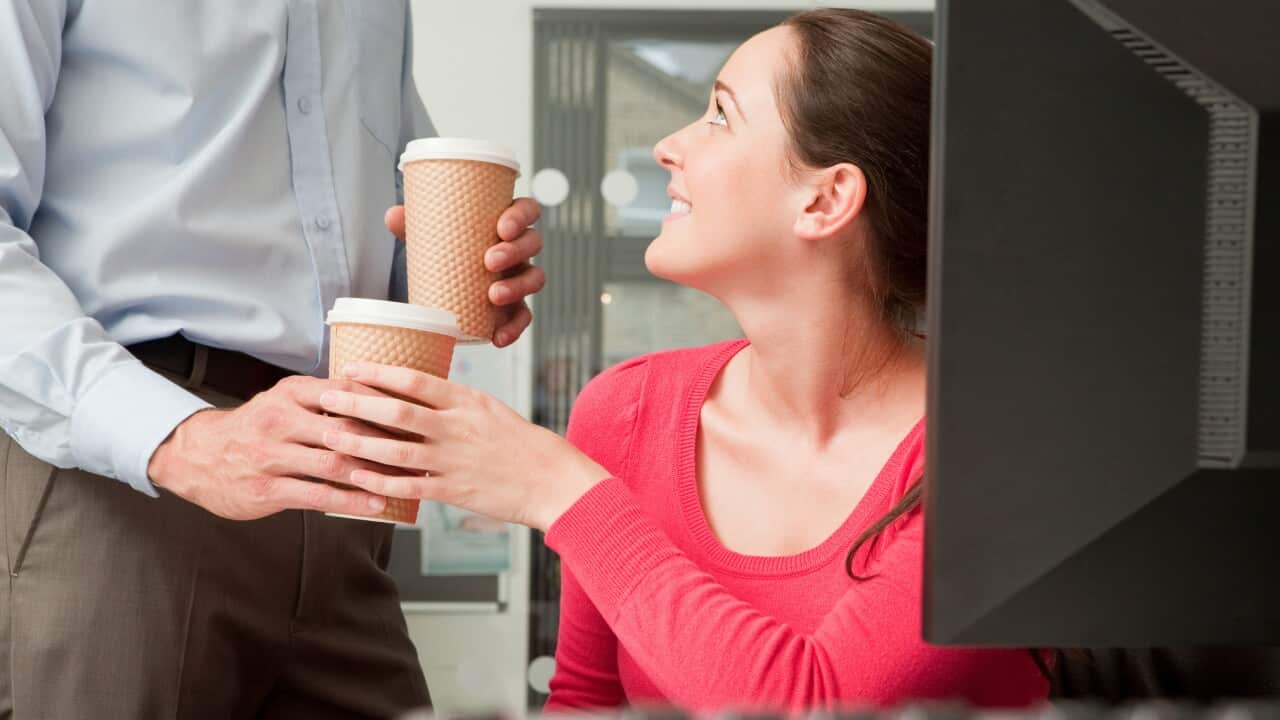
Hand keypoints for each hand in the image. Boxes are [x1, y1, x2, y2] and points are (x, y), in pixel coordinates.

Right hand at [147, 375, 413, 520]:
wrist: (196, 456)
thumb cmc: (255, 427)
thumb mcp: (283, 400)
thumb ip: (324, 398)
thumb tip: (380, 394)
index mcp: (291, 393)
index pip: (347, 392)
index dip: (385, 404)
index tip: (416, 413)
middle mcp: (281, 419)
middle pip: (346, 427)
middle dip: (388, 440)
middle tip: (422, 449)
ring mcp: (272, 455)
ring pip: (335, 462)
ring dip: (376, 473)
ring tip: (408, 480)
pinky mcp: (267, 488)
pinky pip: (318, 495)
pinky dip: (351, 500)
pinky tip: (375, 504)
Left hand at [317, 362, 608, 531]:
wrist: (552, 480)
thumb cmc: (521, 443)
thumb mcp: (490, 409)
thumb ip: (454, 403)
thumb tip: (417, 391)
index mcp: (466, 401)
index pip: (414, 380)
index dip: (378, 373)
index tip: (350, 369)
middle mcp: (457, 427)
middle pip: (396, 411)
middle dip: (356, 403)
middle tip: (326, 397)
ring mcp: (454, 460)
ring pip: (396, 450)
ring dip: (359, 443)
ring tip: (329, 436)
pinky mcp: (454, 490)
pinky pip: (409, 486)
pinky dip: (380, 482)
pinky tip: (357, 477)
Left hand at [385, 197, 545, 347]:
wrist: (444, 282)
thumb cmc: (445, 249)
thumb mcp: (429, 234)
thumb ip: (412, 223)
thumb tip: (393, 215)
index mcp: (504, 223)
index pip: (527, 210)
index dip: (522, 216)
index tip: (502, 227)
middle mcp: (518, 249)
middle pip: (533, 243)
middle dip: (515, 251)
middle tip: (489, 261)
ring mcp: (518, 277)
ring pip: (535, 278)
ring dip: (519, 286)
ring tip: (493, 296)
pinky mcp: (514, 306)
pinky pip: (524, 316)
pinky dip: (515, 327)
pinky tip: (499, 336)